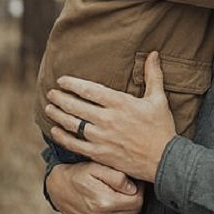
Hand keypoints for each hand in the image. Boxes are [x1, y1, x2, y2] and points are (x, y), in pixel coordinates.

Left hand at [45, 52, 176, 182]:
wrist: (165, 160)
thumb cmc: (162, 128)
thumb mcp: (159, 99)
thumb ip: (153, 75)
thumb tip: (154, 53)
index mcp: (120, 103)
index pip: (89, 90)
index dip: (72, 84)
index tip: (62, 80)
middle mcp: (108, 119)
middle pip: (76, 106)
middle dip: (60, 98)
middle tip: (51, 93)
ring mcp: (102, 138)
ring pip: (72, 124)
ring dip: (57, 115)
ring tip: (48, 108)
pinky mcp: (100, 154)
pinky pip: (75, 144)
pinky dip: (62, 137)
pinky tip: (55, 131)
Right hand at [46, 161, 142, 213]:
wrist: (57, 189)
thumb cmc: (78, 175)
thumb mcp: (96, 167)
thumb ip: (117, 177)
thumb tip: (134, 189)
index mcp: (103, 203)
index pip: (137, 201)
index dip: (138, 190)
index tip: (133, 183)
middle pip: (134, 213)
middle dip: (133, 200)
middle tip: (124, 189)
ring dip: (126, 211)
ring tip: (115, 198)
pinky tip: (108, 209)